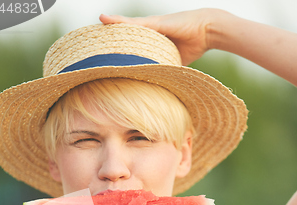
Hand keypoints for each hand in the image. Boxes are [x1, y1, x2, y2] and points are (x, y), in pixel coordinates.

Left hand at [100, 9, 226, 64]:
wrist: (207, 30)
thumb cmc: (194, 46)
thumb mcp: (174, 63)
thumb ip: (164, 71)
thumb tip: (159, 93)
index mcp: (151, 42)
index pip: (129, 46)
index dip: (116, 49)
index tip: (101, 55)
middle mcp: (148, 32)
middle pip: (124, 35)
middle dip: (108, 39)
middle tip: (89, 44)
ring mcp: (150, 25)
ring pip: (124, 28)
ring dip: (108, 28)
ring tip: (92, 27)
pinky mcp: (154, 22)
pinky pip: (132, 23)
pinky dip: (118, 22)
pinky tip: (104, 19)